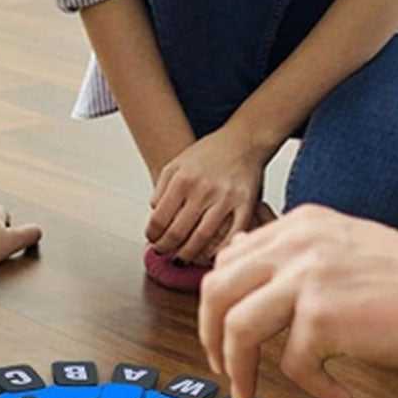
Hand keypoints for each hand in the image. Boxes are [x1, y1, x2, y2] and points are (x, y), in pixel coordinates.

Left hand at [147, 125, 272, 264]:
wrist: (243, 139)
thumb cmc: (209, 153)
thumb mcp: (177, 164)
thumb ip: (161, 189)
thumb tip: (154, 215)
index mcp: (183, 179)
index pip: (159, 219)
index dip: (152, 236)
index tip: (153, 240)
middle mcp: (203, 189)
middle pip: (177, 233)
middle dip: (166, 248)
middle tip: (164, 252)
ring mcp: (225, 198)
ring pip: (201, 239)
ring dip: (187, 254)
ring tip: (181, 257)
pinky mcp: (246, 204)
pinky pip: (230, 236)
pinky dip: (217, 250)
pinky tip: (208, 255)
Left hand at [199, 205, 397, 397]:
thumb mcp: (342, 247)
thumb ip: (296, 259)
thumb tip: (250, 282)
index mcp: (298, 226)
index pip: (229, 261)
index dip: (215, 303)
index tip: (220, 335)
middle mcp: (295, 245)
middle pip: (216, 291)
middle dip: (209, 337)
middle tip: (222, 368)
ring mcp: (306, 278)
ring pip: (236, 328)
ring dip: (239, 368)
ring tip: (249, 392)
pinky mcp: (323, 316)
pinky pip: (293, 365)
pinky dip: (312, 387)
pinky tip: (337, 391)